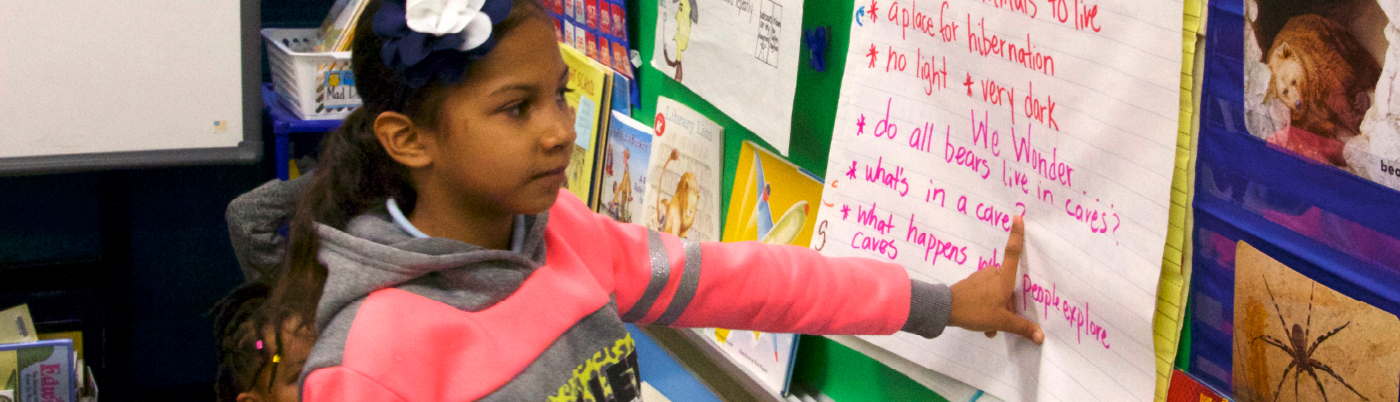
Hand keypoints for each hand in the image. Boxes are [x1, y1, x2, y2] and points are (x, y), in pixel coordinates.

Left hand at [948, 216, 1043, 343]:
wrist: (944, 310)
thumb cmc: (976, 311)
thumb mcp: (1001, 321)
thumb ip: (1022, 328)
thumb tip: (1041, 337)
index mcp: (1003, 278)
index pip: (1013, 253)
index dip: (1017, 235)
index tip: (1017, 216)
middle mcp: (992, 273)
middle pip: (1008, 287)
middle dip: (1007, 306)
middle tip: (1000, 322)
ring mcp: (980, 278)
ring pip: (997, 294)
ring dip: (996, 311)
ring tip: (989, 327)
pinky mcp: (971, 284)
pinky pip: (985, 297)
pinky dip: (986, 310)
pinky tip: (982, 325)